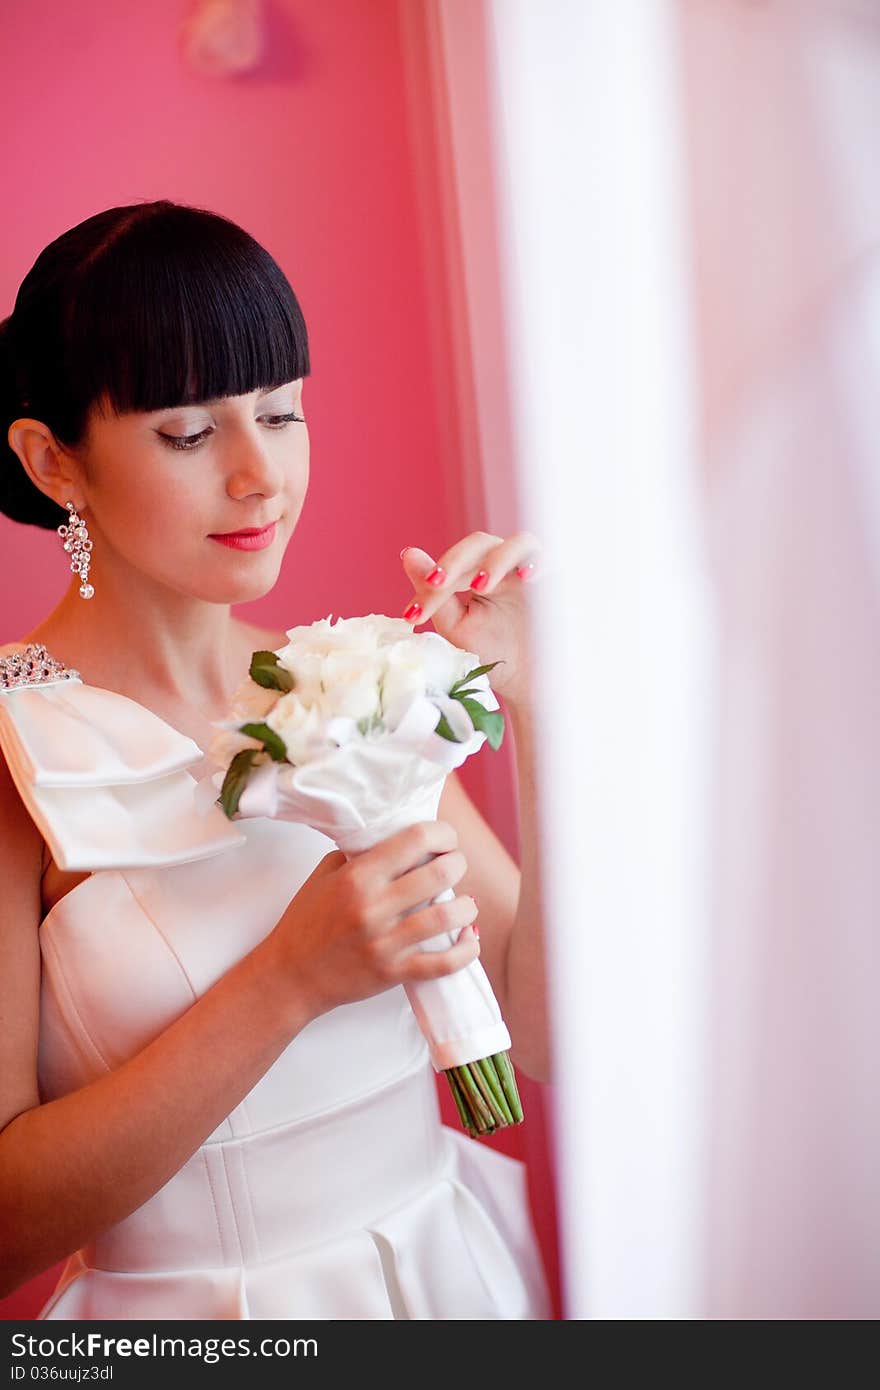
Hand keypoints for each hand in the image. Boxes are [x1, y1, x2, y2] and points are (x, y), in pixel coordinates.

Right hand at [266, 821, 480, 1019]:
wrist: (289, 976)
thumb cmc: (305, 922)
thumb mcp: (325, 875)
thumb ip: (360, 853)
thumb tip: (397, 836)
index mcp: (357, 877)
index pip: (415, 840)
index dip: (442, 833)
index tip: (446, 838)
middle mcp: (373, 907)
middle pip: (440, 873)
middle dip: (458, 864)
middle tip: (455, 865)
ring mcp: (385, 942)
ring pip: (447, 917)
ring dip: (466, 905)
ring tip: (465, 901)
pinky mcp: (393, 973)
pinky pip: (443, 963)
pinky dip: (466, 950)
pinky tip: (470, 939)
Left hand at [399, 531, 541, 707]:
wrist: (529, 682)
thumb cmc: (493, 652)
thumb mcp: (456, 626)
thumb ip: (435, 592)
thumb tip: (408, 554)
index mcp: (479, 571)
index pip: (452, 564)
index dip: (431, 583)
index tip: (412, 616)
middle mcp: (507, 564)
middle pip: (481, 543)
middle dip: (456, 562)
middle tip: (436, 584)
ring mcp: (534, 570)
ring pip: (520, 543)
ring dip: (497, 560)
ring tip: (480, 585)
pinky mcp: (559, 582)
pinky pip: (553, 561)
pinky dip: (539, 563)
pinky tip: (525, 578)